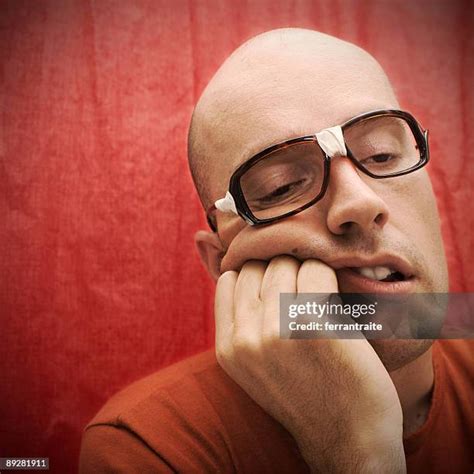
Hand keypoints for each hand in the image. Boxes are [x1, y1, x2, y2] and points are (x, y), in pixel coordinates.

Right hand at [215, 255, 404, 472]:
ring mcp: (278, 330)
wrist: (348, 438)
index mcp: (227, 348)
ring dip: (306, 270)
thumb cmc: (306, 393)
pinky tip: (337, 299)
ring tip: (320, 292)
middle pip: (257, 266)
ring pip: (286, 263)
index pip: (230, 278)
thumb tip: (242, 272)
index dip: (255, 274)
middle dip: (281, 268)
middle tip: (304, 286)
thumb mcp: (256, 366)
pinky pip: (317, 269)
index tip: (278, 283)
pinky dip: (328, 275)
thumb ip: (243, 325)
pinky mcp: (314, 323)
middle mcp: (246, 338)